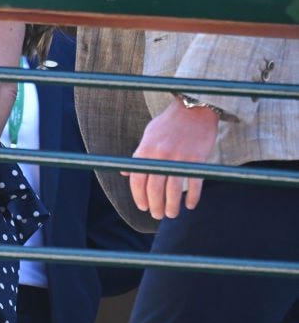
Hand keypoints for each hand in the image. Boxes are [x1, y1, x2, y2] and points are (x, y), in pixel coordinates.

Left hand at [126, 98, 219, 219]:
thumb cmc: (169, 122)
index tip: (142, 206)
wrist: (194, 107)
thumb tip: (125, 174)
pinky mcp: (197, 158)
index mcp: (146, 149)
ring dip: (171, 206)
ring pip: (173, 190)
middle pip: (154, 188)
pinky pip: (194, 184)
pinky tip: (190, 206)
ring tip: (171, 214)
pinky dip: (192, 197)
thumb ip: (138, 155)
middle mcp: (161, 154)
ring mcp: (180, 157)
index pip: (137, 179)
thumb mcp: (149, 135)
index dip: (138, 196)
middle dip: (154, 206)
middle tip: (156, 215)